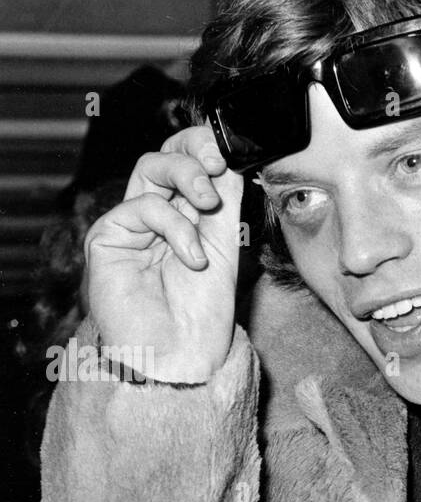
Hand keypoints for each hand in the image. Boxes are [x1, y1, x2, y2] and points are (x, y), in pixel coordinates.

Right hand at [84, 126, 242, 382]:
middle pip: (167, 154)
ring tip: (208, 207)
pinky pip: (142, 206)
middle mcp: (158, 214)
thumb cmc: (202, 312)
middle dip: (195, 151)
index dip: (205, 147)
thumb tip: (230, 157)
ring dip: (186, 177)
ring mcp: (132, 224)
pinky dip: (174, 227)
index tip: (229, 155)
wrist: (180, 355)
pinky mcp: (109, 236)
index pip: (190, 162)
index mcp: (187, 215)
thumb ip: (224, 202)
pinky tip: (192, 257)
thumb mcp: (225, 246)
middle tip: (216, 169)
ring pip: (151, 167)